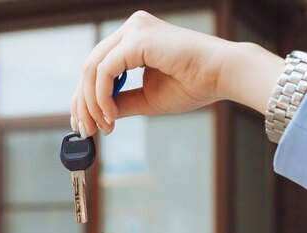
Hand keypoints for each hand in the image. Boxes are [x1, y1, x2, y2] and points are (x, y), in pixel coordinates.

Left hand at [70, 10, 283, 136]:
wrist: (223, 76)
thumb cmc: (194, 84)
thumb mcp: (147, 98)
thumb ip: (120, 102)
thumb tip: (96, 115)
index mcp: (134, 39)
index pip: (97, 67)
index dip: (84, 97)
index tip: (84, 123)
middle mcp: (131, 29)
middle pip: (90, 67)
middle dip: (83, 102)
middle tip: (85, 130)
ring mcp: (134, 30)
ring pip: (92, 68)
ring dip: (91, 103)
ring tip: (102, 126)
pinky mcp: (137, 38)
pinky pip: (104, 71)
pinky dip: (102, 96)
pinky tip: (111, 115)